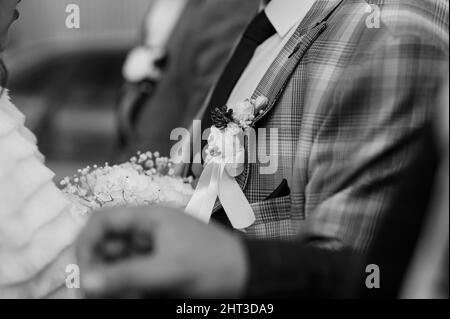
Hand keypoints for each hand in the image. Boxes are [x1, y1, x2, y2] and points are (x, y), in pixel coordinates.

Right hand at [76, 206, 248, 297]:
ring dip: (112, 282)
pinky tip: (135, 296)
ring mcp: (154, 249)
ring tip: (119, 298)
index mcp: (149, 217)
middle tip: (95, 295)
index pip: (103, 221)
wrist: (247, 274)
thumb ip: (127, 275)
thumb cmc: (211, 263)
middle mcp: (147, 230)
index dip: (86, 243)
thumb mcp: (168, 269)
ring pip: (118, 264)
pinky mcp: (160, 266)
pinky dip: (128, 287)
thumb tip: (85, 282)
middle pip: (107, 245)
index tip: (82, 273)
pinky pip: (133, 276)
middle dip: (98, 270)